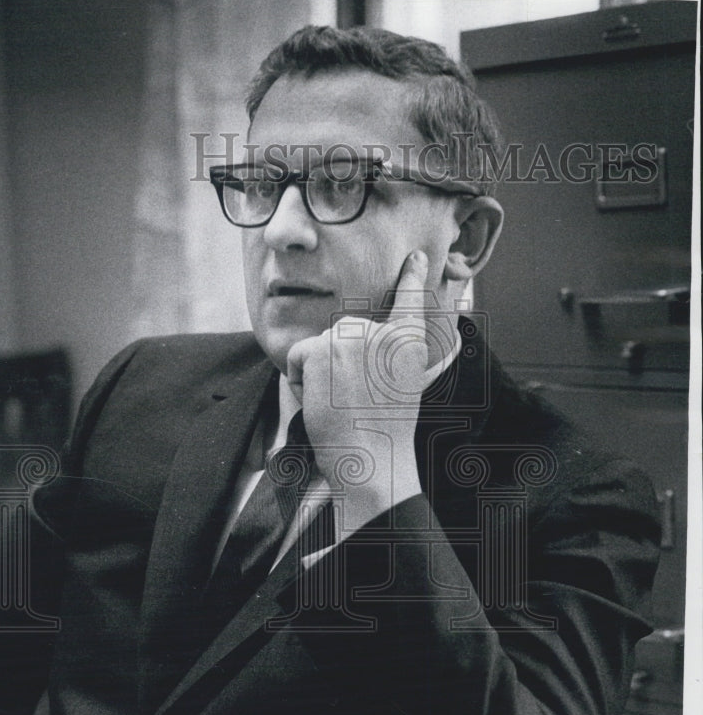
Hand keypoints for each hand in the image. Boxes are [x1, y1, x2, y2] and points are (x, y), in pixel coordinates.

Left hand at [286, 250, 429, 534]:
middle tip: (353, 400)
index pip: (411, 300)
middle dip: (337, 362)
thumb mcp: (401, 388)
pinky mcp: (324, 348)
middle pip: (344, 334)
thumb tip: (372, 340)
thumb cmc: (384, 434)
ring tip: (339, 404)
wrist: (372, 459)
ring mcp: (353, 337)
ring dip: (318, 373)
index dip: (412, 276)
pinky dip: (299, 378)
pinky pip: (298, 356)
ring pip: (319, 346)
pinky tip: (321, 400)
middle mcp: (382, 332)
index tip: (416, 255)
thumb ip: (389, 358)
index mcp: (409, 343)